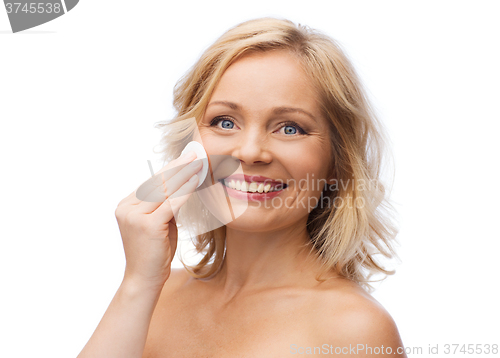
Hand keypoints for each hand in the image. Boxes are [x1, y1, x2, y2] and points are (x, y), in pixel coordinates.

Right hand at [114, 151, 201, 290]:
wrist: (144, 281)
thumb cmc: (154, 254)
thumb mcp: (159, 225)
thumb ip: (165, 207)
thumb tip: (181, 186)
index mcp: (126, 206)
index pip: (152, 182)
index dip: (170, 168)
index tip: (185, 157)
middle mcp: (127, 208)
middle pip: (158, 182)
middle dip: (178, 166)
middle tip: (195, 154)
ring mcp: (135, 216)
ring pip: (164, 190)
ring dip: (184, 174)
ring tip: (199, 163)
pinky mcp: (147, 225)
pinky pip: (171, 203)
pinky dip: (185, 191)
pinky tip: (195, 180)